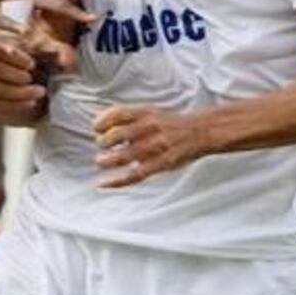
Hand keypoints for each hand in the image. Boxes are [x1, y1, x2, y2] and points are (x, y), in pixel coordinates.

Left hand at [92, 106, 209, 187]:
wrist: (199, 131)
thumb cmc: (168, 123)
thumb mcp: (149, 111)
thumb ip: (126, 115)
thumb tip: (98, 122)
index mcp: (145, 112)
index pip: (117, 113)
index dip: (102, 121)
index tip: (96, 128)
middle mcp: (150, 127)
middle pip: (117, 135)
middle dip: (102, 142)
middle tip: (101, 146)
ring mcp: (156, 146)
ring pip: (124, 156)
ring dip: (106, 160)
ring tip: (100, 161)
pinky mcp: (161, 164)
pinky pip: (135, 174)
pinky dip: (116, 180)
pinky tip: (102, 183)